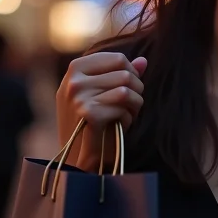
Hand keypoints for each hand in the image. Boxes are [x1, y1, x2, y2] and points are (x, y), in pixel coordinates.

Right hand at [56, 52, 146, 171]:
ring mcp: (78, 95)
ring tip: (125, 116)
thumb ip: (122, 74)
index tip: (129, 90)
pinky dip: (127, 119)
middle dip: (136, 91)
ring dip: (134, 105)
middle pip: (125, 74)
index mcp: (76, 68)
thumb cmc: (94, 123)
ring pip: (127, 89)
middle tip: (129, 107)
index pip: (118, 59)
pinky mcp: (87, 112)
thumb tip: (144, 61)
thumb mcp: (104, 93)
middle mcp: (74, 79)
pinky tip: (118, 126)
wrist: (78, 158)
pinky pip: (123, 106)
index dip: (132, 74)